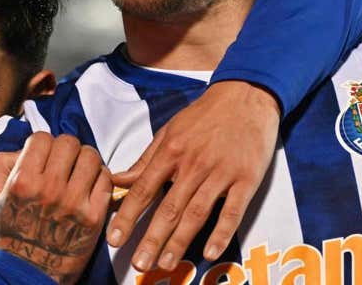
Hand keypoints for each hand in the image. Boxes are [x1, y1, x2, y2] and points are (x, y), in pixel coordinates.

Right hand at [0, 133, 111, 284]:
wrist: (28, 271)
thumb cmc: (9, 233)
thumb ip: (0, 164)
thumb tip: (23, 146)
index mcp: (22, 182)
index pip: (42, 138)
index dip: (43, 144)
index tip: (44, 155)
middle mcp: (49, 190)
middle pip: (69, 142)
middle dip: (65, 149)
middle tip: (64, 162)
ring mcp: (74, 203)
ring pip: (90, 156)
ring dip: (85, 160)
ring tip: (79, 171)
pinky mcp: (94, 217)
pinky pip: (106, 179)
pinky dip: (99, 177)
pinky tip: (89, 186)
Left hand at [108, 80, 279, 271]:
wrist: (246, 95)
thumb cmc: (205, 115)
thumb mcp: (170, 129)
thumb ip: (145, 159)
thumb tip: (118, 180)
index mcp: (172, 151)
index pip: (144, 189)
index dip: (128, 216)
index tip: (114, 240)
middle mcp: (194, 164)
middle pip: (169, 207)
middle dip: (152, 238)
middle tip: (140, 265)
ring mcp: (221, 172)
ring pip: (197, 212)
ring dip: (181, 240)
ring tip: (167, 263)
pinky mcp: (246, 178)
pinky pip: (232, 210)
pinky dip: (221, 233)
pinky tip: (209, 251)